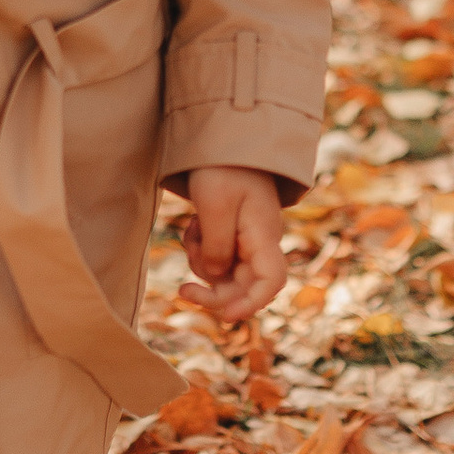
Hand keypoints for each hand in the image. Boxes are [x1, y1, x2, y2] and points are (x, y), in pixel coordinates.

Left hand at [178, 165, 287, 326]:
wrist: (224, 138)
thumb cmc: (222, 168)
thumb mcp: (214, 206)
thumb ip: (216, 247)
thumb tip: (215, 277)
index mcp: (263, 235)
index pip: (271, 281)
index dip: (251, 304)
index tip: (226, 315)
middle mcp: (261, 242)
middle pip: (245, 285)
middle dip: (214, 292)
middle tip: (182, 290)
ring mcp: (249, 239)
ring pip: (227, 273)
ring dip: (202, 264)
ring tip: (190, 232)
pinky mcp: (235, 234)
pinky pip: (218, 256)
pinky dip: (201, 249)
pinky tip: (194, 226)